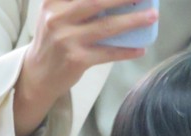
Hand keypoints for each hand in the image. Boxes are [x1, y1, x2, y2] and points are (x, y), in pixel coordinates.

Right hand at [14, 0, 158, 135]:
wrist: (37, 73)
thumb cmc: (54, 39)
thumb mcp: (55, 13)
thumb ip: (76, 3)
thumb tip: (117, 2)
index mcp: (53, 2)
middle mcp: (57, 18)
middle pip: (96, 2)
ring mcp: (66, 40)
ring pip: (106, 27)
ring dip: (132, 21)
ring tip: (152, 16)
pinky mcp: (76, 60)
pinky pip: (107, 53)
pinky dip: (126, 51)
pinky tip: (141, 48)